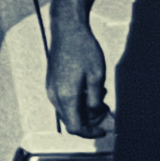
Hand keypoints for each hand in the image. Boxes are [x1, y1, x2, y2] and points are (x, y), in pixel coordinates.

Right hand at [46, 21, 109, 138]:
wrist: (67, 28)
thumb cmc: (83, 49)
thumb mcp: (97, 76)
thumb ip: (96, 101)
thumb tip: (98, 117)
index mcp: (65, 96)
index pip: (75, 127)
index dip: (91, 132)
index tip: (105, 129)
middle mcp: (55, 95)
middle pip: (71, 121)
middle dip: (90, 122)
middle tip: (108, 113)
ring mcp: (51, 88)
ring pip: (68, 111)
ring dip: (85, 111)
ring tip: (102, 98)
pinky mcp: (52, 82)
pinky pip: (64, 101)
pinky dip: (78, 102)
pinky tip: (90, 90)